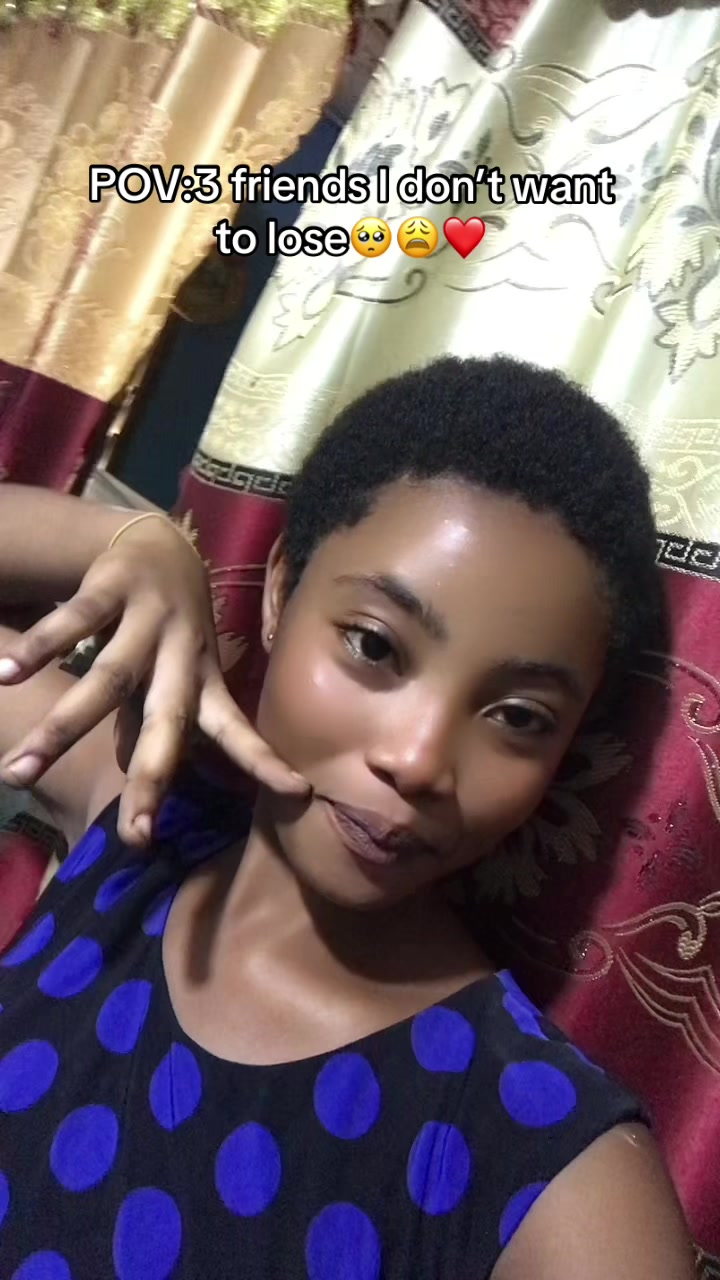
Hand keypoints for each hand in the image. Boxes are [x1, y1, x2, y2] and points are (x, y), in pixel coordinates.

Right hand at [0, 516, 308, 844]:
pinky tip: (5, 674)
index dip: (267, 761)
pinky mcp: (114, 585)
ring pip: (107, 680)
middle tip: (134, 835)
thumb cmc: (168, 632)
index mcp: (205, 682)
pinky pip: (74, 621)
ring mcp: (149, 620)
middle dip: (151, 780)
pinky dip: (39, 649)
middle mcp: (183, 654)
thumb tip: (138, 788)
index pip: (239, 731)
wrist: (161, 541)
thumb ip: (156, 730)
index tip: (299, 792)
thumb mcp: (175, 679)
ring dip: (61, 727)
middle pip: (166, 724)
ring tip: (16, 772)